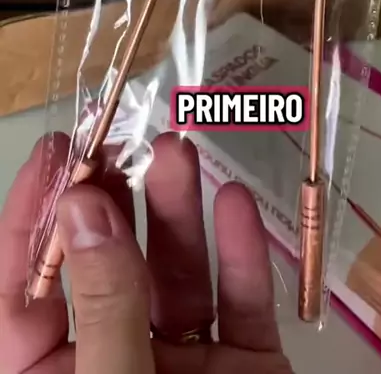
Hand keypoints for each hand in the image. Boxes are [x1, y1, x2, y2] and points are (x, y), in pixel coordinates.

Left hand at [0, 133, 293, 373]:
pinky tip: (236, 201)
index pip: (27, 290)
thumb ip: (105, 302)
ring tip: (177, 150)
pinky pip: (243, 300)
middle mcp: (119, 359)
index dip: (34, 216)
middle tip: (124, 136)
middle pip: (110, 266)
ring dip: (178, 209)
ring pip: (178, 274)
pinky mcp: (245, 363)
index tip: (56, 149)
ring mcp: (186, 362)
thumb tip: (84, 206)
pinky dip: (243, 252)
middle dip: (115, 197)